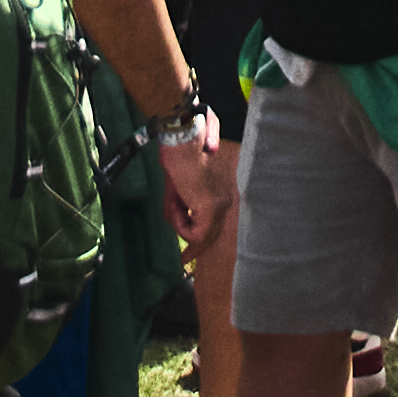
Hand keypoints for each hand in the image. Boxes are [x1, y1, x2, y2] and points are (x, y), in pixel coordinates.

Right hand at [161, 132, 234, 255]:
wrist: (180, 136)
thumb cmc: (177, 152)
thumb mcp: (177, 184)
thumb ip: (180, 204)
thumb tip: (175, 219)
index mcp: (221, 193)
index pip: (215, 226)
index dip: (201, 242)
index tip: (189, 256)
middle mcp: (225, 200)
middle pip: (211, 235)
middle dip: (195, 247)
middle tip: (185, 260)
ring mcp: (220, 204)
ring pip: (200, 235)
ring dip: (180, 224)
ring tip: (173, 202)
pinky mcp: (209, 207)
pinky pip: (194, 232)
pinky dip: (180, 224)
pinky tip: (175, 204)